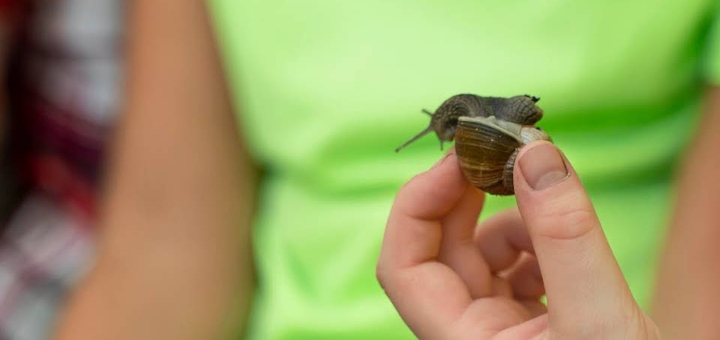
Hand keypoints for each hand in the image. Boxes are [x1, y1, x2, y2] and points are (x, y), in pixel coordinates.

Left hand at [377, 141, 659, 338]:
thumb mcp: (598, 320)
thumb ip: (566, 236)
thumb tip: (535, 154)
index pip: (403, 265)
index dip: (418, 204)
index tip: (460, 157)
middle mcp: (468, 335)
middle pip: (441, 250)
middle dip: (466, 196)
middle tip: (501, 152)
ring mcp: (497, 331)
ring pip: (482, 255)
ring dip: (513, 219)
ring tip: (553, 202)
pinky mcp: (529, 325)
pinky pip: (517, 268)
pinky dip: (539, 243)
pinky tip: (566, 240)